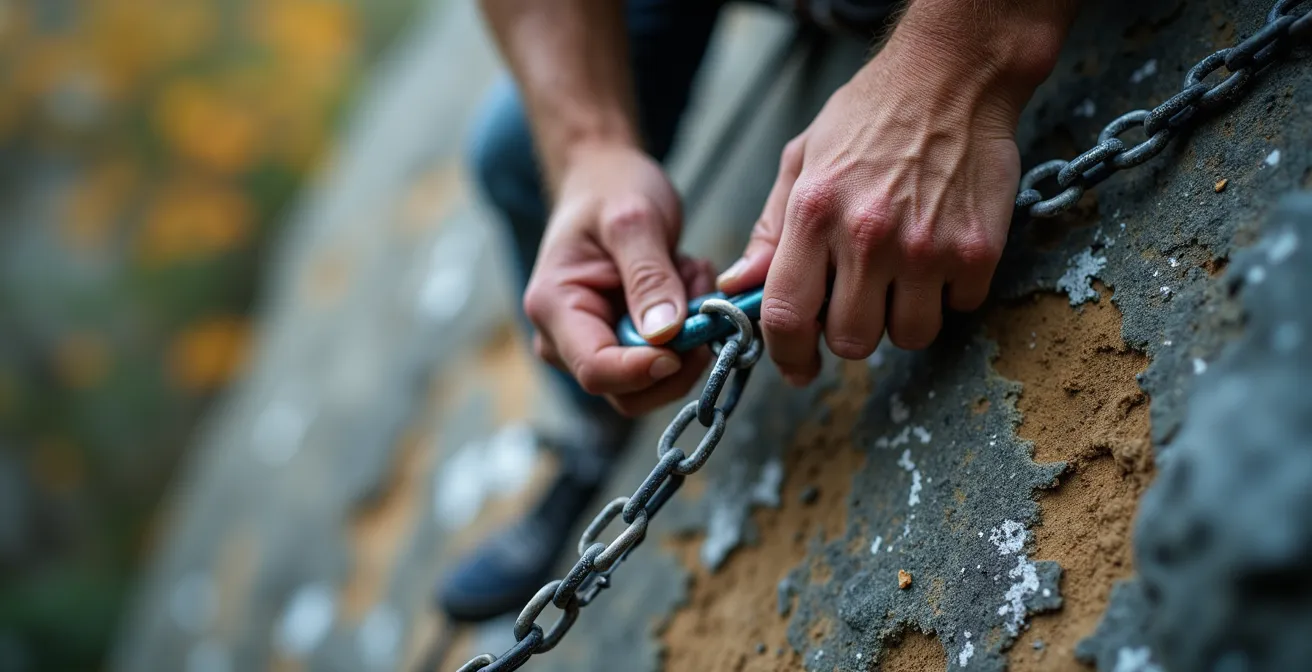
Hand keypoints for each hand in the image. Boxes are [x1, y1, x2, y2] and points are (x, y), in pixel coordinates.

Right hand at [524, 142, 713, 415]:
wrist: (605, 179)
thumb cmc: (610, 190)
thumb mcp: (634, 220)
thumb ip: (649, 276)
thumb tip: (665, 334)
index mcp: (554, 307)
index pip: (596, 369)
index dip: (645, 369)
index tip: (690, 344)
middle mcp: (566, 339)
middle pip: (627, 389)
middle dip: (676, 354)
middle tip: (702, 298)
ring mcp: (594, 345)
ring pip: (653, 382)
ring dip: (688, 338)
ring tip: (690, 277)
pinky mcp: (622, 345)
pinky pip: (666, 360)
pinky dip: (689, 329)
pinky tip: (686, 283)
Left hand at [716, 36, 1039, 386]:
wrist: (954, 75)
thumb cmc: (869, 115)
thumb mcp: (801, 160)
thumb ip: (770, 231)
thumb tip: (738, 286)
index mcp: (814, 214)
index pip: (786, 316)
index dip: (787, 355)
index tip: (796, 365)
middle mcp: (868, 237)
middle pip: (850, 341)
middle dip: (848, 335)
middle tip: (856, 305)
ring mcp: (926, 248)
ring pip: (908, 336)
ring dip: (902, 319)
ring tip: (902, 276)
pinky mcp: (977, 250)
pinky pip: (959, 309)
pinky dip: (951, 295)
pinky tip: (942, 254)